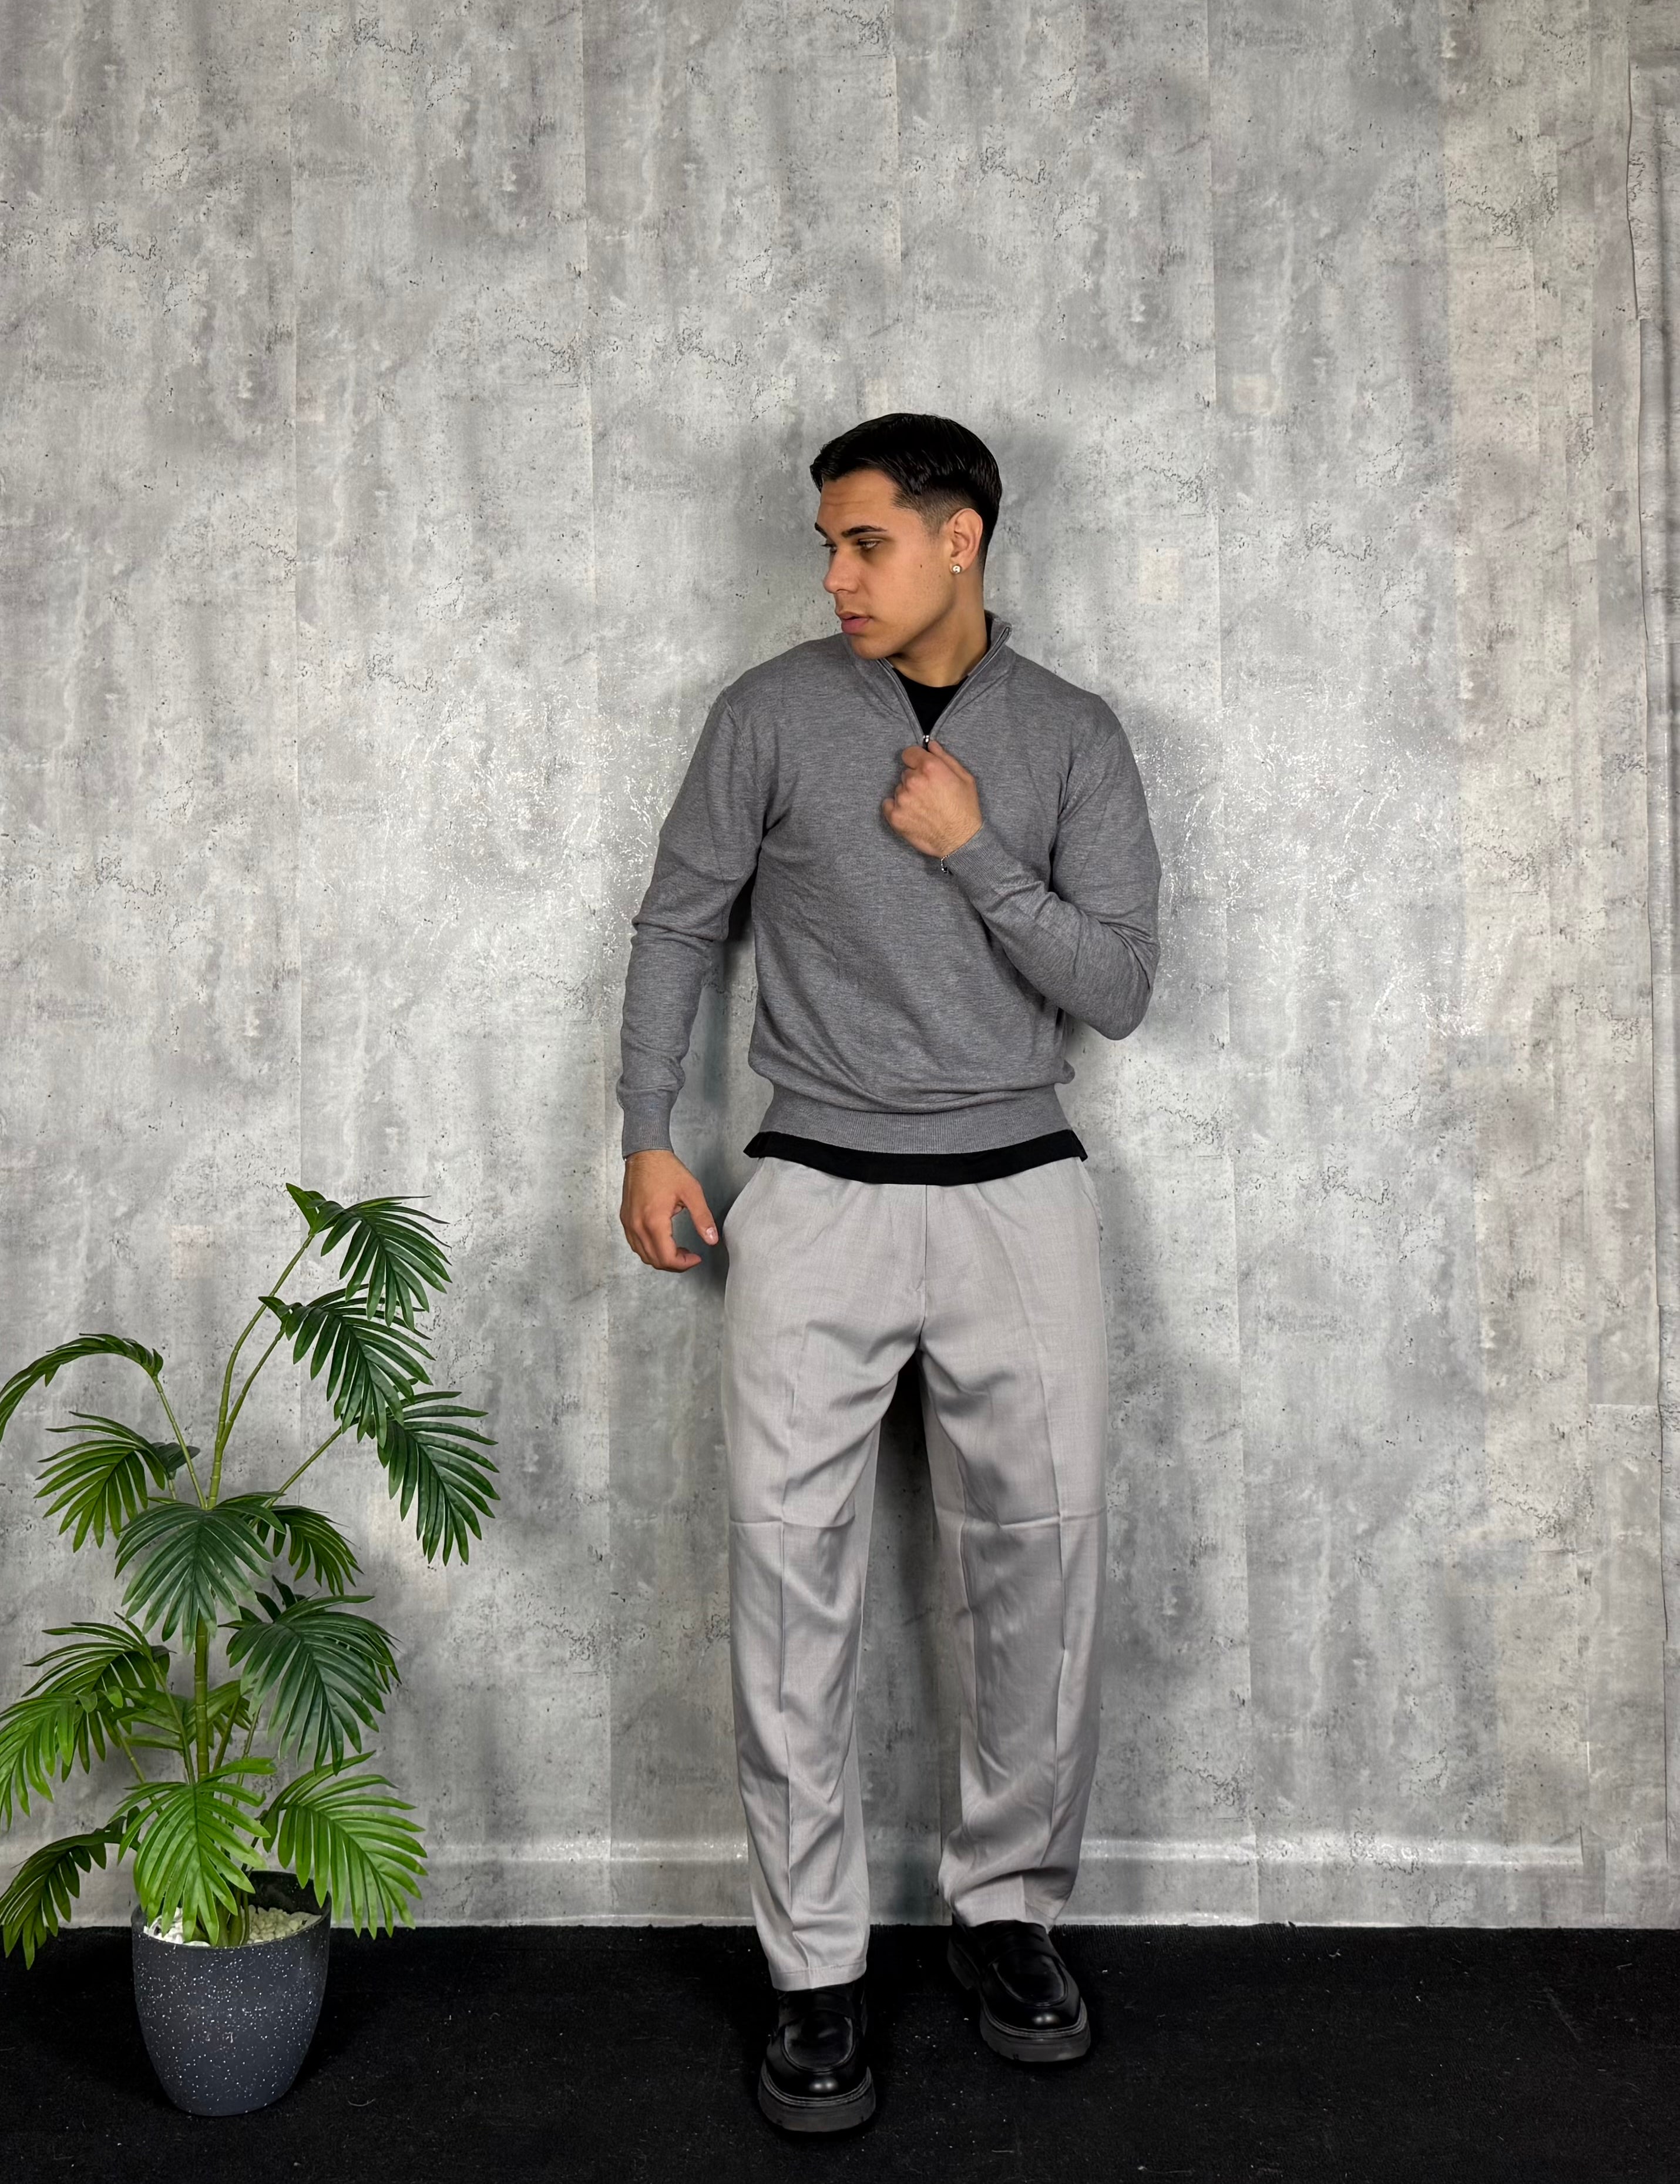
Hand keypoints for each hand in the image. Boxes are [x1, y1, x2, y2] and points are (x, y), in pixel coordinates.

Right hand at [620, 1149, 718, 1271]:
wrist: (645, 1153)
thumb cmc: (666, 1169)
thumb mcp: (692, 1192)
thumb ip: (702, 1218)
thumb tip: (712, 1239)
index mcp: (654, 1221)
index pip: (666, 1258)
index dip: (684, 1264)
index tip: (696, 1257)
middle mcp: (637, 1225)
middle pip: (654, 1261)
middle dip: (675, 1264)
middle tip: (689, 1255)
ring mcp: (629, 1223)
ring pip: (643, 1255)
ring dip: (661, 1258)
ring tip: (678, 1249)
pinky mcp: (625, 1219)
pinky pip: (635, 1244)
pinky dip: (649, 1249)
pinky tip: (662, 1241)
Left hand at [881, 738, 982, 859]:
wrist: (961, 840)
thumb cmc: (965, 809)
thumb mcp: (964, 778)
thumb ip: (945, 758)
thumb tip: (931, 744)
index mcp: (930, 767)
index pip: (909, 753)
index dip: (916, 760)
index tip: (921, 769)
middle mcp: (913, 781)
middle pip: (905, 773)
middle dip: (915, 780)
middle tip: (930, 795)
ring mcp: (902, 799)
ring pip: (899, 790)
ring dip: (908, 796)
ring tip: (924, 808)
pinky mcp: (895, 816)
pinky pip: (888, 805)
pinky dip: (897, 809)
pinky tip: (913, 815)